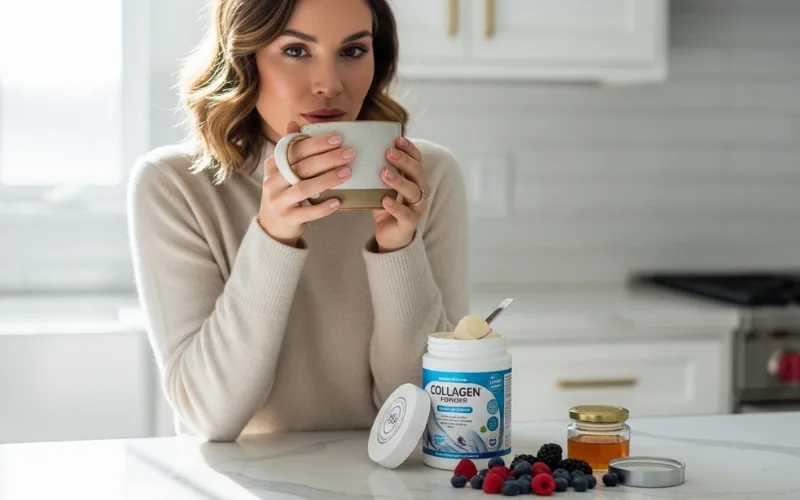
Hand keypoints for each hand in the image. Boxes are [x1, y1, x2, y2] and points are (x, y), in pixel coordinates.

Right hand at [258, 121, 354, 245]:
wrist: (272, 225)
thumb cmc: (284, 192)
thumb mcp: (283, 170)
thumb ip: (291, 149)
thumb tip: (293, 123)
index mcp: (273, 165)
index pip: (294, 149)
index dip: (316, 143)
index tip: (338, 138)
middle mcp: (272, 182)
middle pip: (301, 167)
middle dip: (328, 158)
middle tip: (350, 153)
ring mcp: (279, 201)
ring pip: (304, 188)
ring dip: (327, 180)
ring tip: (347, 173)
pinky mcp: (287, 218)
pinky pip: (307, 212)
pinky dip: (323, 207)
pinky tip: (338, 201)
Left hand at [373, 137, 428, 252]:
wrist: (389, 235)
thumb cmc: (385, 205)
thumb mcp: (381, 185)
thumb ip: (377, 170)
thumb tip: (354, 150)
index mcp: (414, 179)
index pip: (417, 159)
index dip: (409, 149)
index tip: (397, 139)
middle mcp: (420, 191)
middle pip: (417, 172)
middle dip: (404, 161)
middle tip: (388, 152)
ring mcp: (417, 207)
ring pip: (413, 192)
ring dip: (399, 181)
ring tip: (384, 173)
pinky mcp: (410, 223)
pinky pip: (405, 214)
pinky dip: (395, 206)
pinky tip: (384, 200)